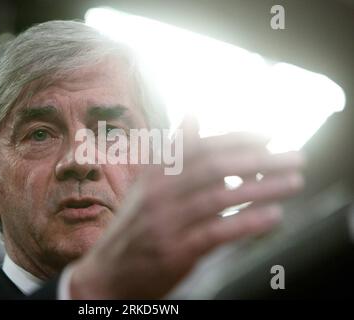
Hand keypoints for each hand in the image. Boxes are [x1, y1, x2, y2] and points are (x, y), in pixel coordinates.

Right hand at [69, 120, 304, 298]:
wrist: (109, 270)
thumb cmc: (137, 223)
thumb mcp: (150, 183)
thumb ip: (175, 150)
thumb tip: (193, 112)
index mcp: (155, 173)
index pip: (200, 147)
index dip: (237, 138)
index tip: (269, 135)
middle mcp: (159, 193)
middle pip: (214, 168)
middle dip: (259, 160)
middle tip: (296, 156)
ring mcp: (167, 222)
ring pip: (221, 198)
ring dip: (262, 189)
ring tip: (294, 182)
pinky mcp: (176, 252)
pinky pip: (217, 233)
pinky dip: (247, 222)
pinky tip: (273, 215)